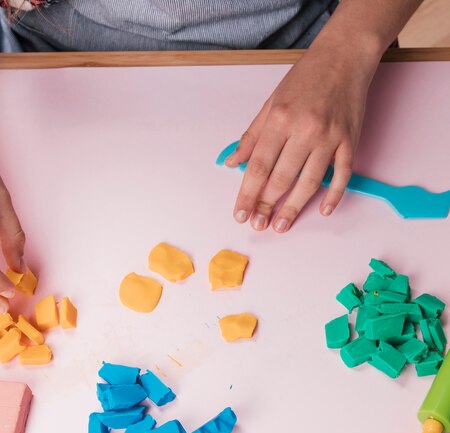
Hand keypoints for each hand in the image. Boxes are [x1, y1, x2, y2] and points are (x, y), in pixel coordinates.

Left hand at [226, 43, 374, 232]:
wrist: (345, 56)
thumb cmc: (305, 79)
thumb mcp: (270, 103)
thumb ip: (251, 137)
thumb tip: (232, 163)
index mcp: (280, 120)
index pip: (258, 167)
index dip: (248, 194)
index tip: (240, 214)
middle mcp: (305, 130)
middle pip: (281, 179)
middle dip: (266, 206)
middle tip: (258, 225)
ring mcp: (330, 137)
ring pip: (309, 182)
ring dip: (294, 208)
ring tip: (280, 225)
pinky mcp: (351, 140)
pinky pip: (342, 175)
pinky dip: (333, 195)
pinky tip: (323, 210)